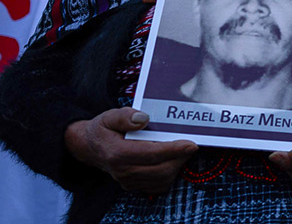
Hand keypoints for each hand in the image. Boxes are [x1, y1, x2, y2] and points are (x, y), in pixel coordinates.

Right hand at [64, 107, 197, 193]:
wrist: (90, 147)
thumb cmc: (103, 129)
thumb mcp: (109, 116)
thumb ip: (125, 116)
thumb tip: (144, 119)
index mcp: (118, 153)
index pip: (152, 154)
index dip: (174, 149)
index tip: (191, 144)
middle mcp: (123, 171)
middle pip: (160, 169)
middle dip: (180, 158)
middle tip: (191, 145)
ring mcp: (128, 180)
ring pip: (162, 179)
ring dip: (177, 166)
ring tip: (183, 150)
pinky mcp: (133, 185)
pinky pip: (158, 185)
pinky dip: (169, 174)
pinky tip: (172, 160)